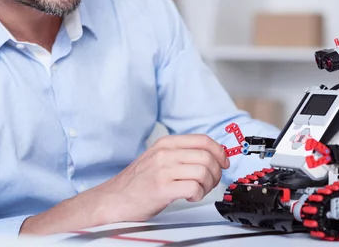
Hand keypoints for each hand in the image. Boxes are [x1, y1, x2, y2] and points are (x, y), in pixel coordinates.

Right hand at [96, 134, 229, 222]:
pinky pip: (194, 187)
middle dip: (216, 172)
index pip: (203, 140)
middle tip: (211, 182)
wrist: (114, 199)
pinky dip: (198, 195)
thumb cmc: (138, 182)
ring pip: (203, 171)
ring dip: (208, 185)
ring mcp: (163, 170)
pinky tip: (189, 197)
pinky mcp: (162, 188)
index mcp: (166, 143)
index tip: (223, 162)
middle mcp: (165, 153)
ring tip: (198, 191)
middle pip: (207, 156)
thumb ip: (181, 153)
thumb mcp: (158, 158)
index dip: (219, 152)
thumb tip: (212, 154)